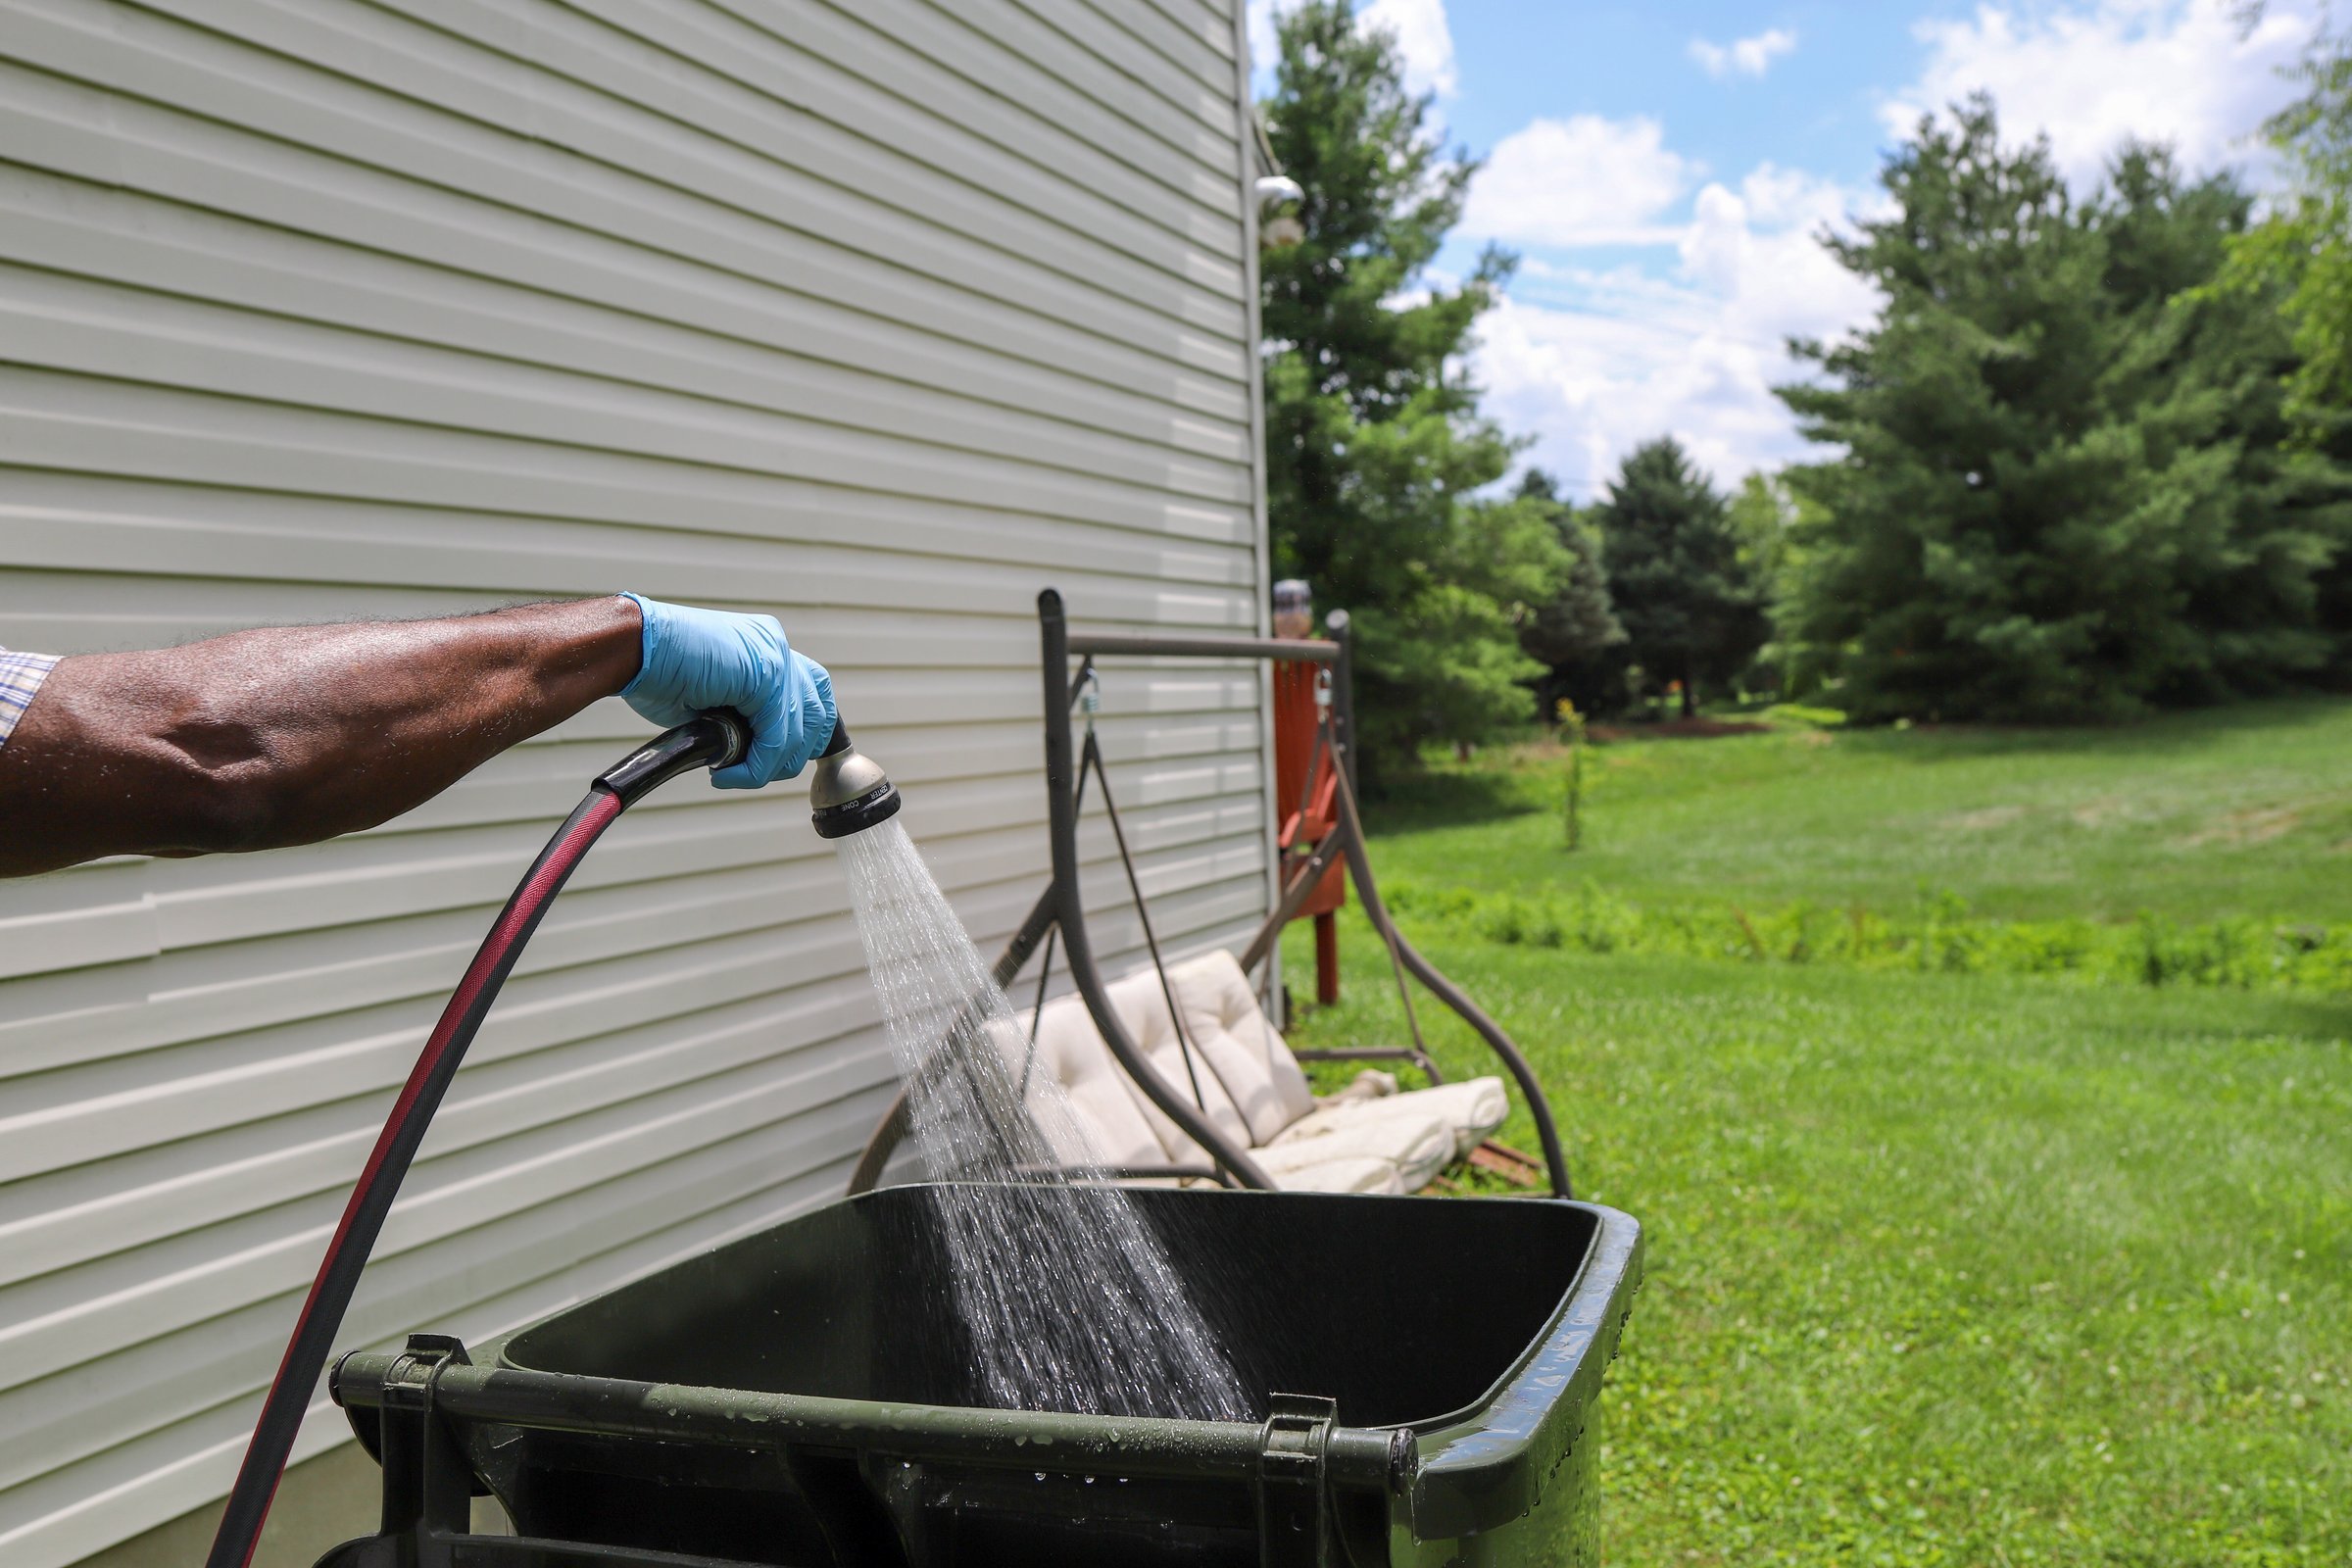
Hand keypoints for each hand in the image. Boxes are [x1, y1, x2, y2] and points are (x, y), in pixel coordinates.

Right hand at [618, 595, 834, 787]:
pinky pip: (776, 739)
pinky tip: (725, 773)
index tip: (780, 760)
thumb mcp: (714, 698)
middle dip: (791, 756)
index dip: (804, 734)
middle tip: (750, 772)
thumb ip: (744, 716)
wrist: (632, 648)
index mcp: (768, 647)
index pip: (812, 695)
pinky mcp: (767, 676)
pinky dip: (754, 767)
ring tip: (729, 773)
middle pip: (818, 715)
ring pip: (799, 733)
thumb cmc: (658, 673)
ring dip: (766, 766)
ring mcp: (776, 658)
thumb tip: (757, 752)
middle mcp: (778, 647)